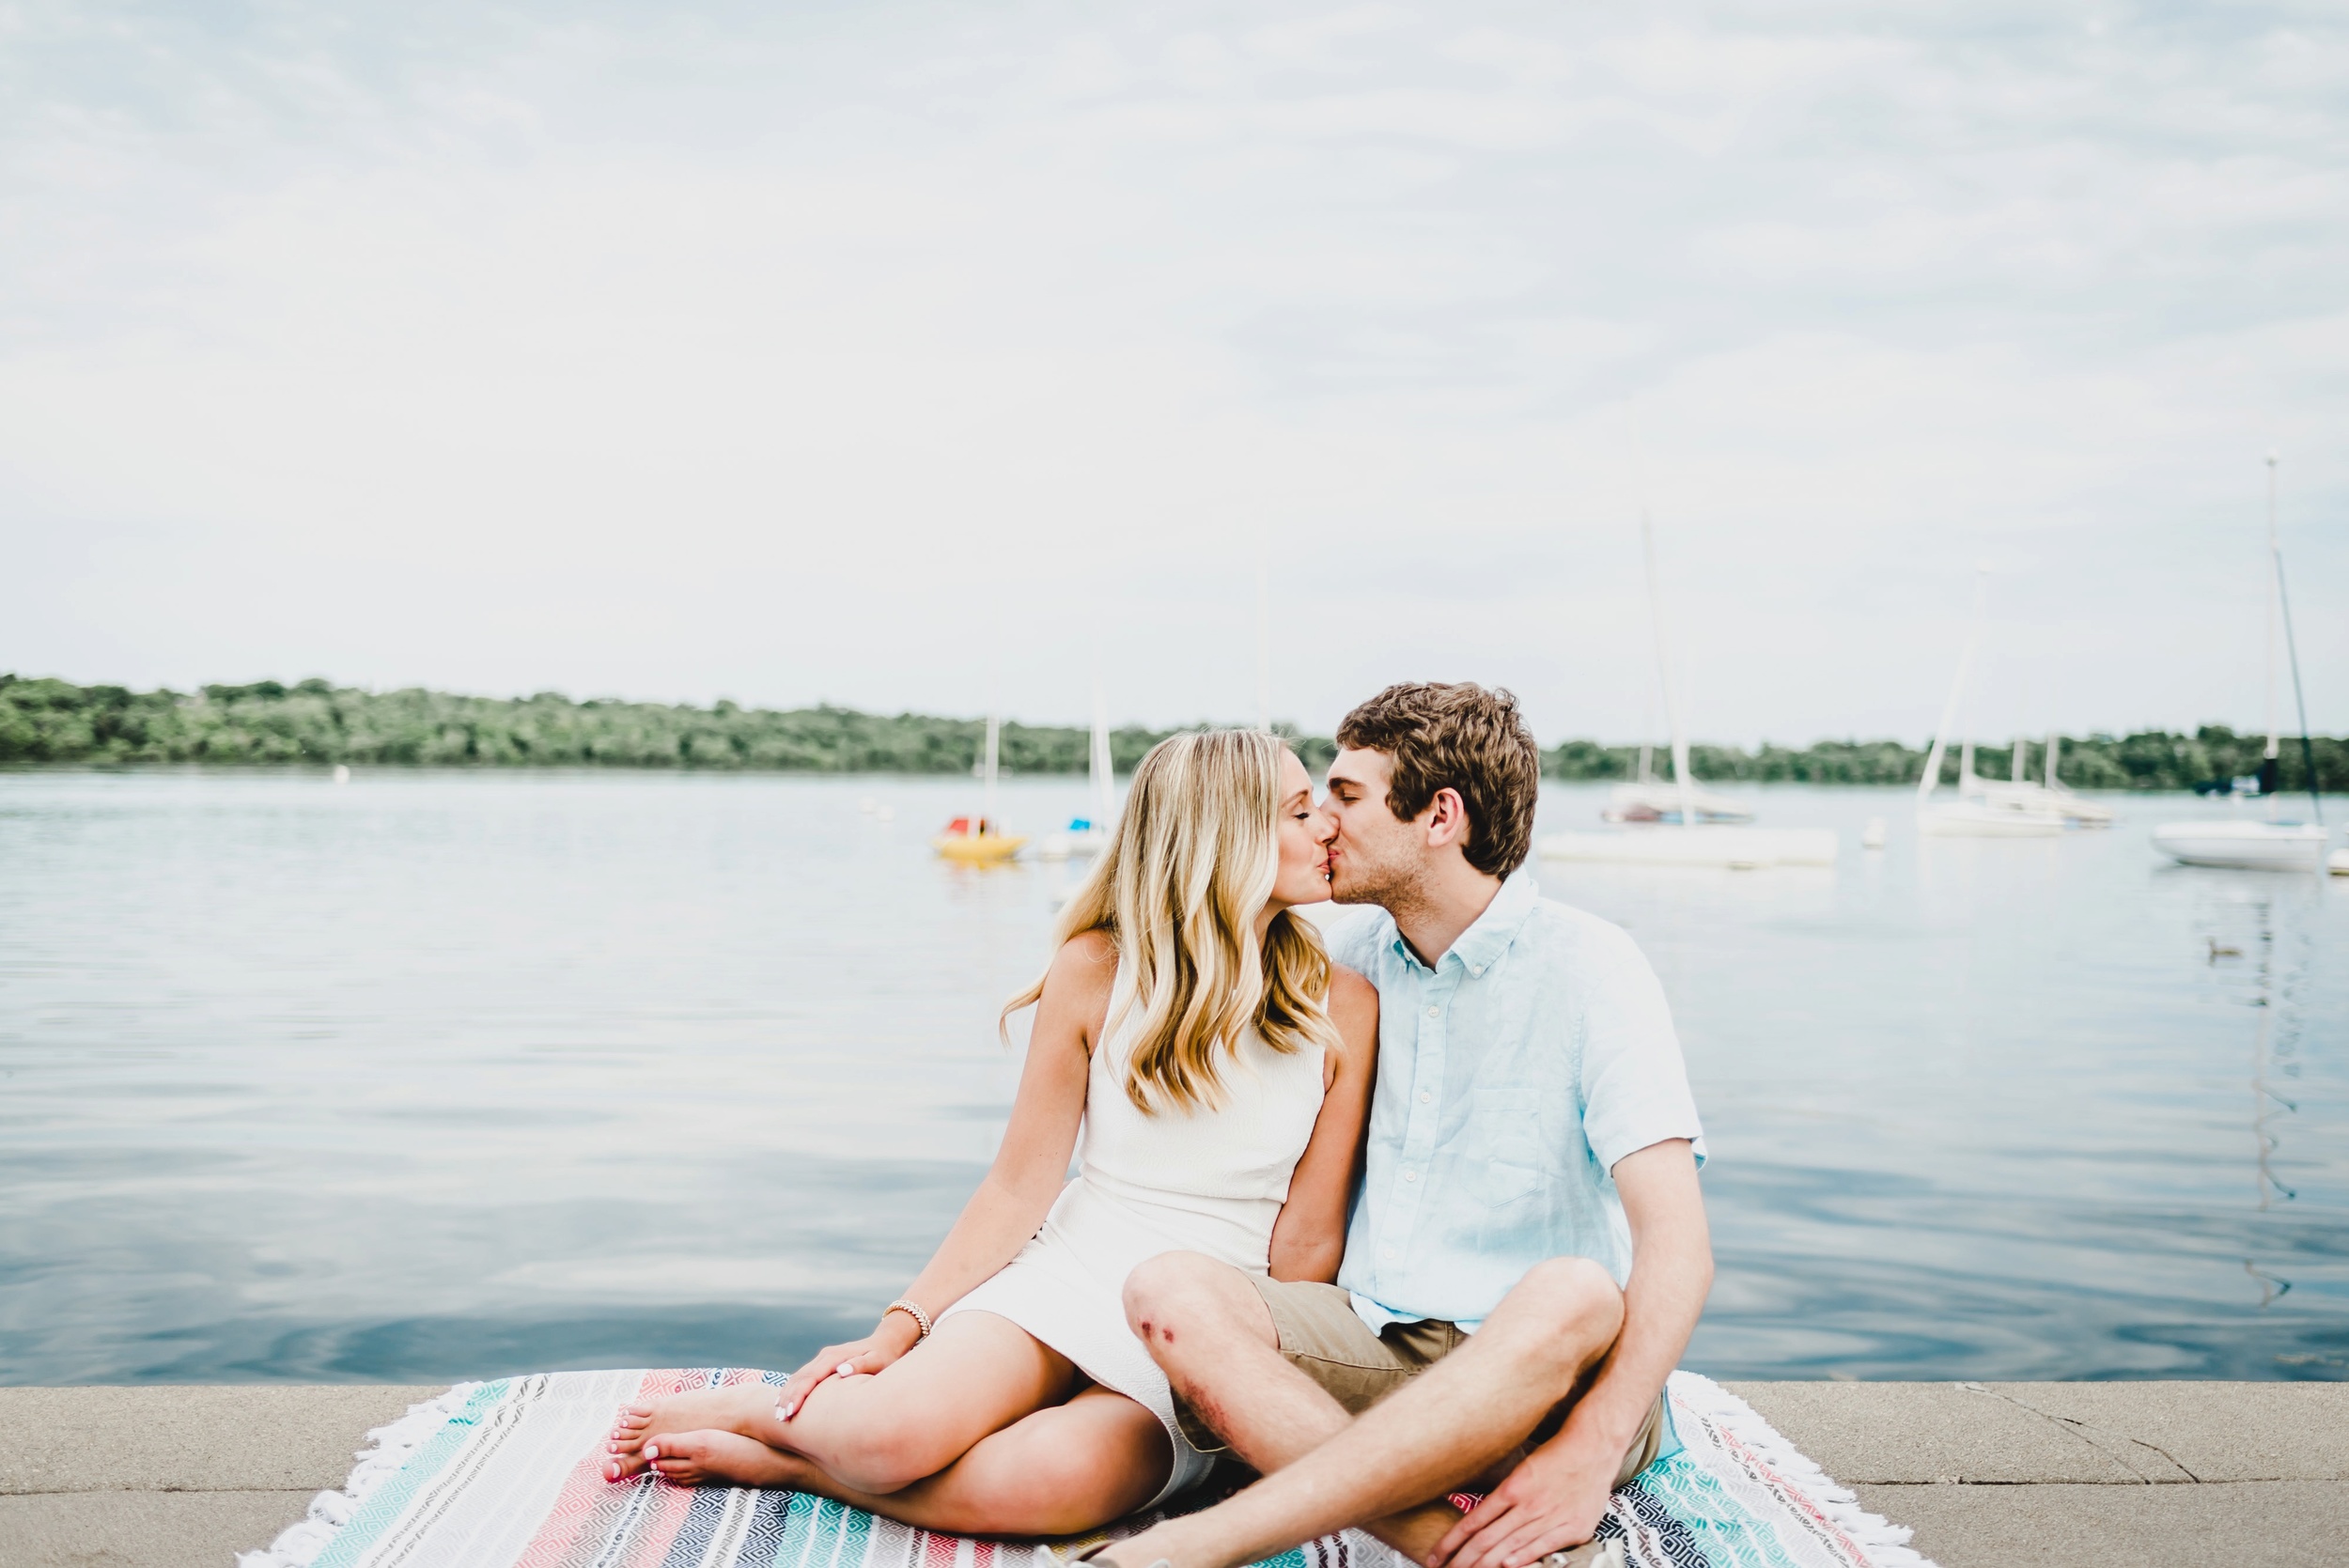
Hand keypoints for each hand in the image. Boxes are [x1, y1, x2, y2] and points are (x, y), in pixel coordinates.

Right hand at [774, 1314, 920, 1419]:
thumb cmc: (884, 1356)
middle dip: (789, 1397)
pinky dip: (792, 1389)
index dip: (799, 1395)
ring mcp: (822, 1359)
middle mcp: (825, 1356)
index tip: (791, 1411)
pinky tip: (784, 1401)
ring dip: (787, 1394)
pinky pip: (803, 1377)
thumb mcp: (878, 1360)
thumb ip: (860, 1365)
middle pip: (800, 1378)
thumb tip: (842, 1371)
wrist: (886, 1342)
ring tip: (778, 1414)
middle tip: (781, 1418)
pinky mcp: (823, 1363)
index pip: (811, 1377)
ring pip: (798, 1377)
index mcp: (835, 1357)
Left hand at [1428, 1430, 1616, 1567]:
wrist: (1593, 1448)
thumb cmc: (1555, 1457)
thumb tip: (1479, 1517)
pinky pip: (1542, 1547)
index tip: (1434, 1557)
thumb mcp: (1521, 1469)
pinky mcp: (1572, 1528)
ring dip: (1485, 1566)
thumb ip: (1503, 1494)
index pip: (1472, 1522)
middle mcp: (1527, 1504)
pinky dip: (1523, 1559)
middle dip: (1463, 1561)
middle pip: (1487, 1540)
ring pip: (1510, 1547)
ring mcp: (1550, 1517)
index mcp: (1511, 1488)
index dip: (1450, 1542)